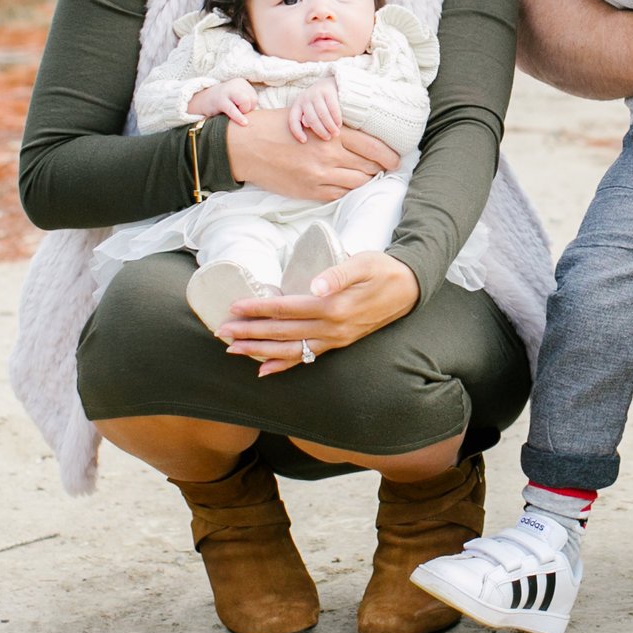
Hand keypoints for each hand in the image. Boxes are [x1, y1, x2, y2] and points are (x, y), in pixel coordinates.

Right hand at [191, 77, 256, 123]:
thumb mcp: (236, 99)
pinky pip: (233, 110)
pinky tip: (244, 123)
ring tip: (232, 113)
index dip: (249, 108)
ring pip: (246, 103)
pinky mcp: (220, 100)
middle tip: (234, 111)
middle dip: (246, 110)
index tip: (237, 109)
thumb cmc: (222, 104)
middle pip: (252, 101)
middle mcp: (236, 84)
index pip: (255, 98)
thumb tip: (262, 118)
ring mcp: (227, 91)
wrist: (200, 101)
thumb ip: (247, 104)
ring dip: (242, 112)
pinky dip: (239, 117)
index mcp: (242, 83)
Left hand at [217, 251, 419, 373]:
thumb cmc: (383, 269)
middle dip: (250, 333)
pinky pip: (307, 358)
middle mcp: (332, 328)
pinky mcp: (338, 343)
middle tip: (221, 332)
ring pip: (290, 350)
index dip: (259, 308)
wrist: (410, 289)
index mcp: (334, 306)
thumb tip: (317, 284)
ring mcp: (335, 339)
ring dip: (259, 351)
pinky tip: (264, 370)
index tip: (234, 307)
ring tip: (234, 350)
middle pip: (282, 332)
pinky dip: (284, 365)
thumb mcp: (364, 262)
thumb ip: (339, 272)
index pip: (287, 308)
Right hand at [224, 121, 396, 201]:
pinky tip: (347, 184)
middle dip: (380, 168)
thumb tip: (363, 140)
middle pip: (369, 167)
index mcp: (333, 133)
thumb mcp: (311, 117)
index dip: (390, 155)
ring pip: (357, 183)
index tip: (396, 159)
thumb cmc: (278, 127)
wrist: (246, 145)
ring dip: (366, 180)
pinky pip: (339, 195)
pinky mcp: (309, 191)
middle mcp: (329, 155)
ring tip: (367, 176)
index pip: (374, 147)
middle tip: (385, 168)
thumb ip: (336, 129)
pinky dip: (347, 190)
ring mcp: (319, 175)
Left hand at [287, 75, 342, 141]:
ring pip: (323, 114)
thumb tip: (307, 126)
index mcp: (297, 105)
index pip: (293, 120)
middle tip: (327, 138)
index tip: (304, 141)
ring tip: (335, 133)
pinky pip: (333, 108)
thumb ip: (307, 118)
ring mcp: (316, 94)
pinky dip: (336, 118)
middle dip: (320, 131)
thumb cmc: (317, 103)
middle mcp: (305, 98)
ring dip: (330, 126)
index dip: (297, 132)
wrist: (328, 84)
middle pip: (311, 119)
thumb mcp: (308, 110)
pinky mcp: (328, 91)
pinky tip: (339, 124)